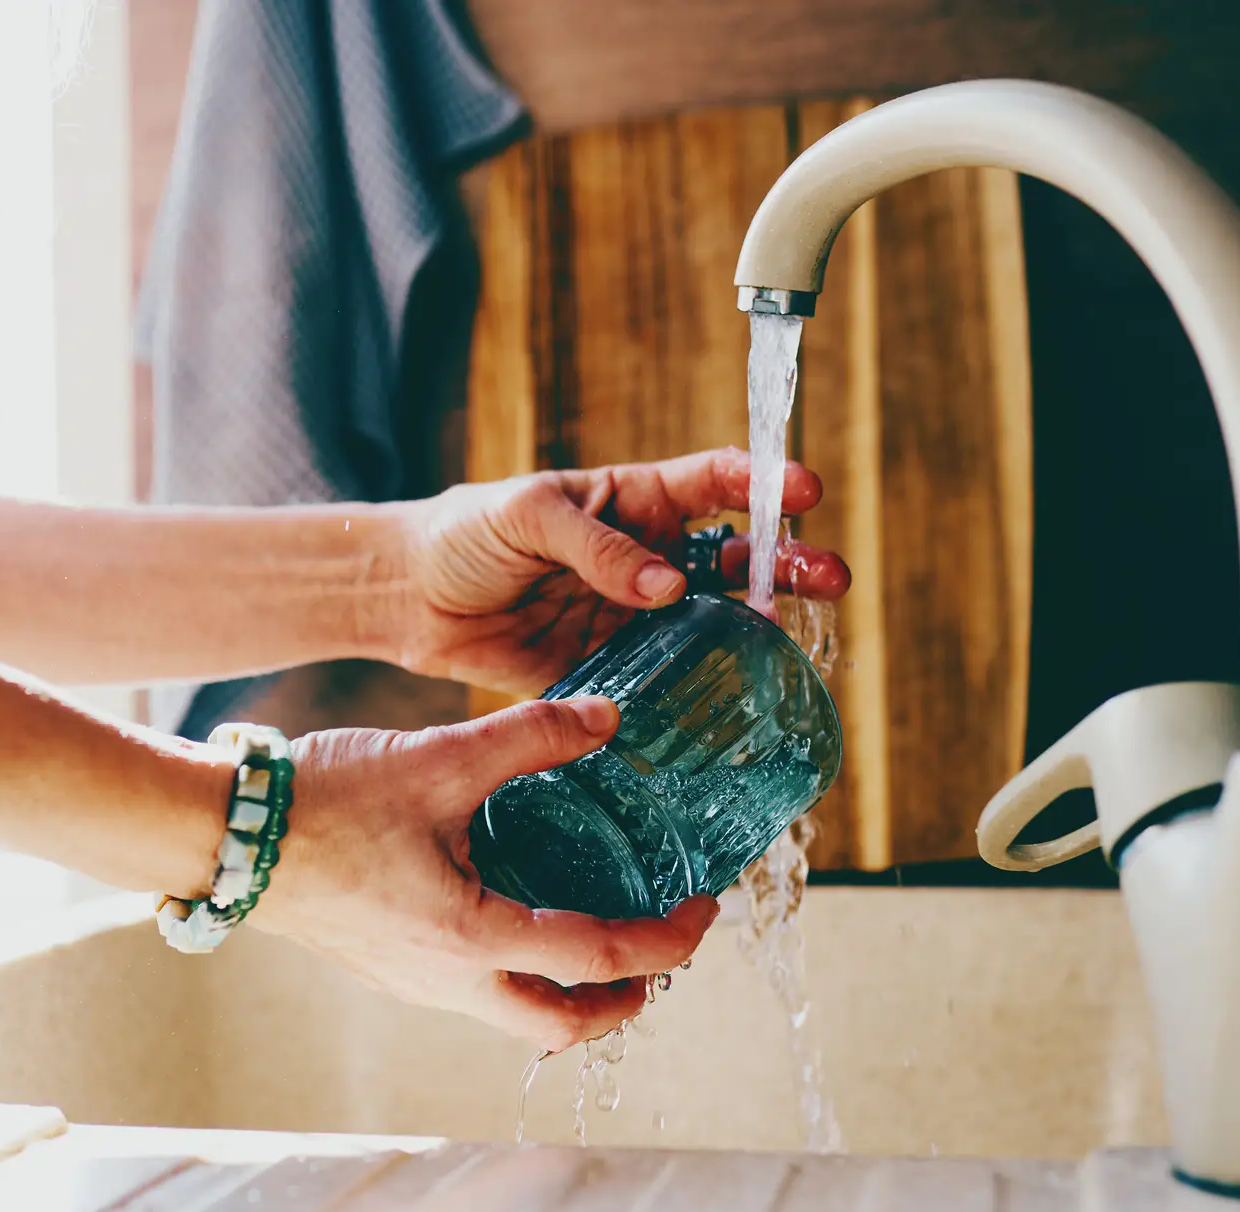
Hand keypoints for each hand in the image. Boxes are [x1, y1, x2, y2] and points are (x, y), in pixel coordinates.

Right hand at [248, 695, 717, 1051]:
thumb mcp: (437, 759)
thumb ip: (531, 736)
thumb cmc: (323, 803)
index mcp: (472, 938)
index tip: (701, 906)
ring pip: (515, 1017)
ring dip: (569, 990)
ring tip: (598, 933)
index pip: (602, 959)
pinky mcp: (388, 969)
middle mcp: (448, 982)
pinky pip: (473, 993)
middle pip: (563, 1027)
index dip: (668, 940)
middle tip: (660, 954)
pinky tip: (516, 909)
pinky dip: (518, 971)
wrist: (224, 836)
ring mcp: (414, 984)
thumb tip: (608, 717)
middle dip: (624, 1001)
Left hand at [392, 447, 851, 696]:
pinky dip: (697, 690)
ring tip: (793, 639)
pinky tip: (729, 700)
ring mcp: (630, 617)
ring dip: (755, 630)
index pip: (712, 483)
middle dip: (787, 563)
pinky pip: (663, 681)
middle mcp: (643, 558)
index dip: (763, 483)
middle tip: (830, 577)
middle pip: (732, 558)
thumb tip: (665, 586)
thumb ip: (597, 547)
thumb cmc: (466, 533)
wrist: (410, 597)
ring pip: (710, 623)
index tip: (804, 492)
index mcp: (631, 501)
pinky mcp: (608, 669)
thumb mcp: (528, 516)